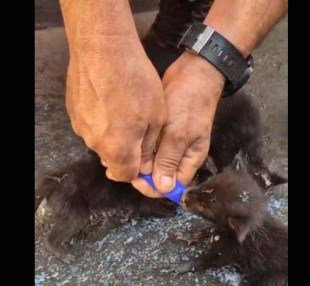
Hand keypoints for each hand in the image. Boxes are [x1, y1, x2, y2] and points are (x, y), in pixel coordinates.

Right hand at [65, 34, 165, 181]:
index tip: (146, 158)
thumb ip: (148, 146)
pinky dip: (101, 118)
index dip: (138, 170)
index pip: (125, 176)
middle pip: (112, 159)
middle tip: (139, 127)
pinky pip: (90, 124)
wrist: (102, 48)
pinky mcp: (74, 112)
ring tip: (124, 108)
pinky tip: (110, 99)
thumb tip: (146, 164)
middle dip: (126, 151)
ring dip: (113, 132)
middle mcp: (95, 144)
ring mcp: (81, 128)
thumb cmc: (134, 80)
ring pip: (101, 141)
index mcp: (117, 149)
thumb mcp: (156, 116)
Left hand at [132, 51, 224, 196]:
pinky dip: (137, 147)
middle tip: (118, 166)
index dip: (151, 187)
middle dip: (140, 174)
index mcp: (189, 161)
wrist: (193, 72)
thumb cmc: (189, 102)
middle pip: (158, 176)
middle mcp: (179, 155)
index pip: (170, 186)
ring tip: (116, 155)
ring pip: (151, 161)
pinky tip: (123, 141)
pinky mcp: (161, 131)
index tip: (134, 178)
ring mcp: (170, 143)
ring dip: (136, 161)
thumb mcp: (178, 133)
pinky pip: (148, 146)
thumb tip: (163, 188)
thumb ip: (169, 160)